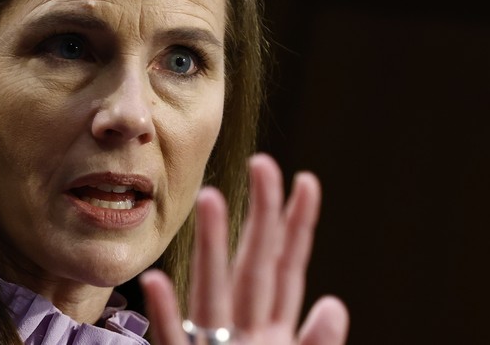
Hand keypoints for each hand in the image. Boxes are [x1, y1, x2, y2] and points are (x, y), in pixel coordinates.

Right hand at [140, 153, 348, 343]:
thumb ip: (318, 342)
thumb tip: (334, 303)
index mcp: (273, 330)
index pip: (287, 268)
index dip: (298, 225)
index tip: (307, 180)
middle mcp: (243, 330)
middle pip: (254, 264)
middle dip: (261, 214)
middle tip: (263, 162)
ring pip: (210, 290)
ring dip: (210, 245)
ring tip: (209, 199)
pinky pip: (173, 341)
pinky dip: (166, 314)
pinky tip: (155, 281)